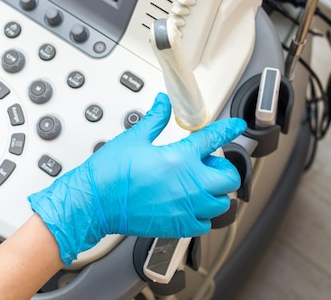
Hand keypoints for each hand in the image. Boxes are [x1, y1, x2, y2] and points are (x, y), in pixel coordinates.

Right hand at [28, 93, 246, 264]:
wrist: (95, 202)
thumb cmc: (109, 173)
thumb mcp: (133, 138)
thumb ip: (155, 119)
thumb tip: (163, 103)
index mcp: (179, 158)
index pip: (214, 139)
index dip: (228, 130)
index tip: (236, 127)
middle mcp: (188, 185)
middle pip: (229, 178)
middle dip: (223, 168)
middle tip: (207, 163)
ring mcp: (185, 208)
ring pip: (221, 204)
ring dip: (215, 192)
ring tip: (199, 185)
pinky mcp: (178, 226)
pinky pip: (204, 224)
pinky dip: (203, 215)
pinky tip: (188, 205)